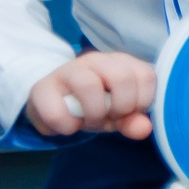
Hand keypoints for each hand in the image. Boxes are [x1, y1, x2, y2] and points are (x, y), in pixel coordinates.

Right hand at [24, 51, 157, 139]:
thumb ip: (132, 121)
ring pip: (89, 85)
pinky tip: (69, 126)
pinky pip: (57, 110)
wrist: (54, 105)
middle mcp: (98, 60)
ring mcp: (69, 70)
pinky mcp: (42, 87)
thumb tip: (144, 129)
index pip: (145, 75)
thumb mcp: (117, 115)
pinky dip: (66, 126)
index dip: (142, 102)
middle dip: (120, 107)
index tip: (129, 113)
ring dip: (94, 114)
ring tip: (89, 122)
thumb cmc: (94, 106)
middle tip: (110, 118)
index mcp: (122, 63)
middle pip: (121, 77)